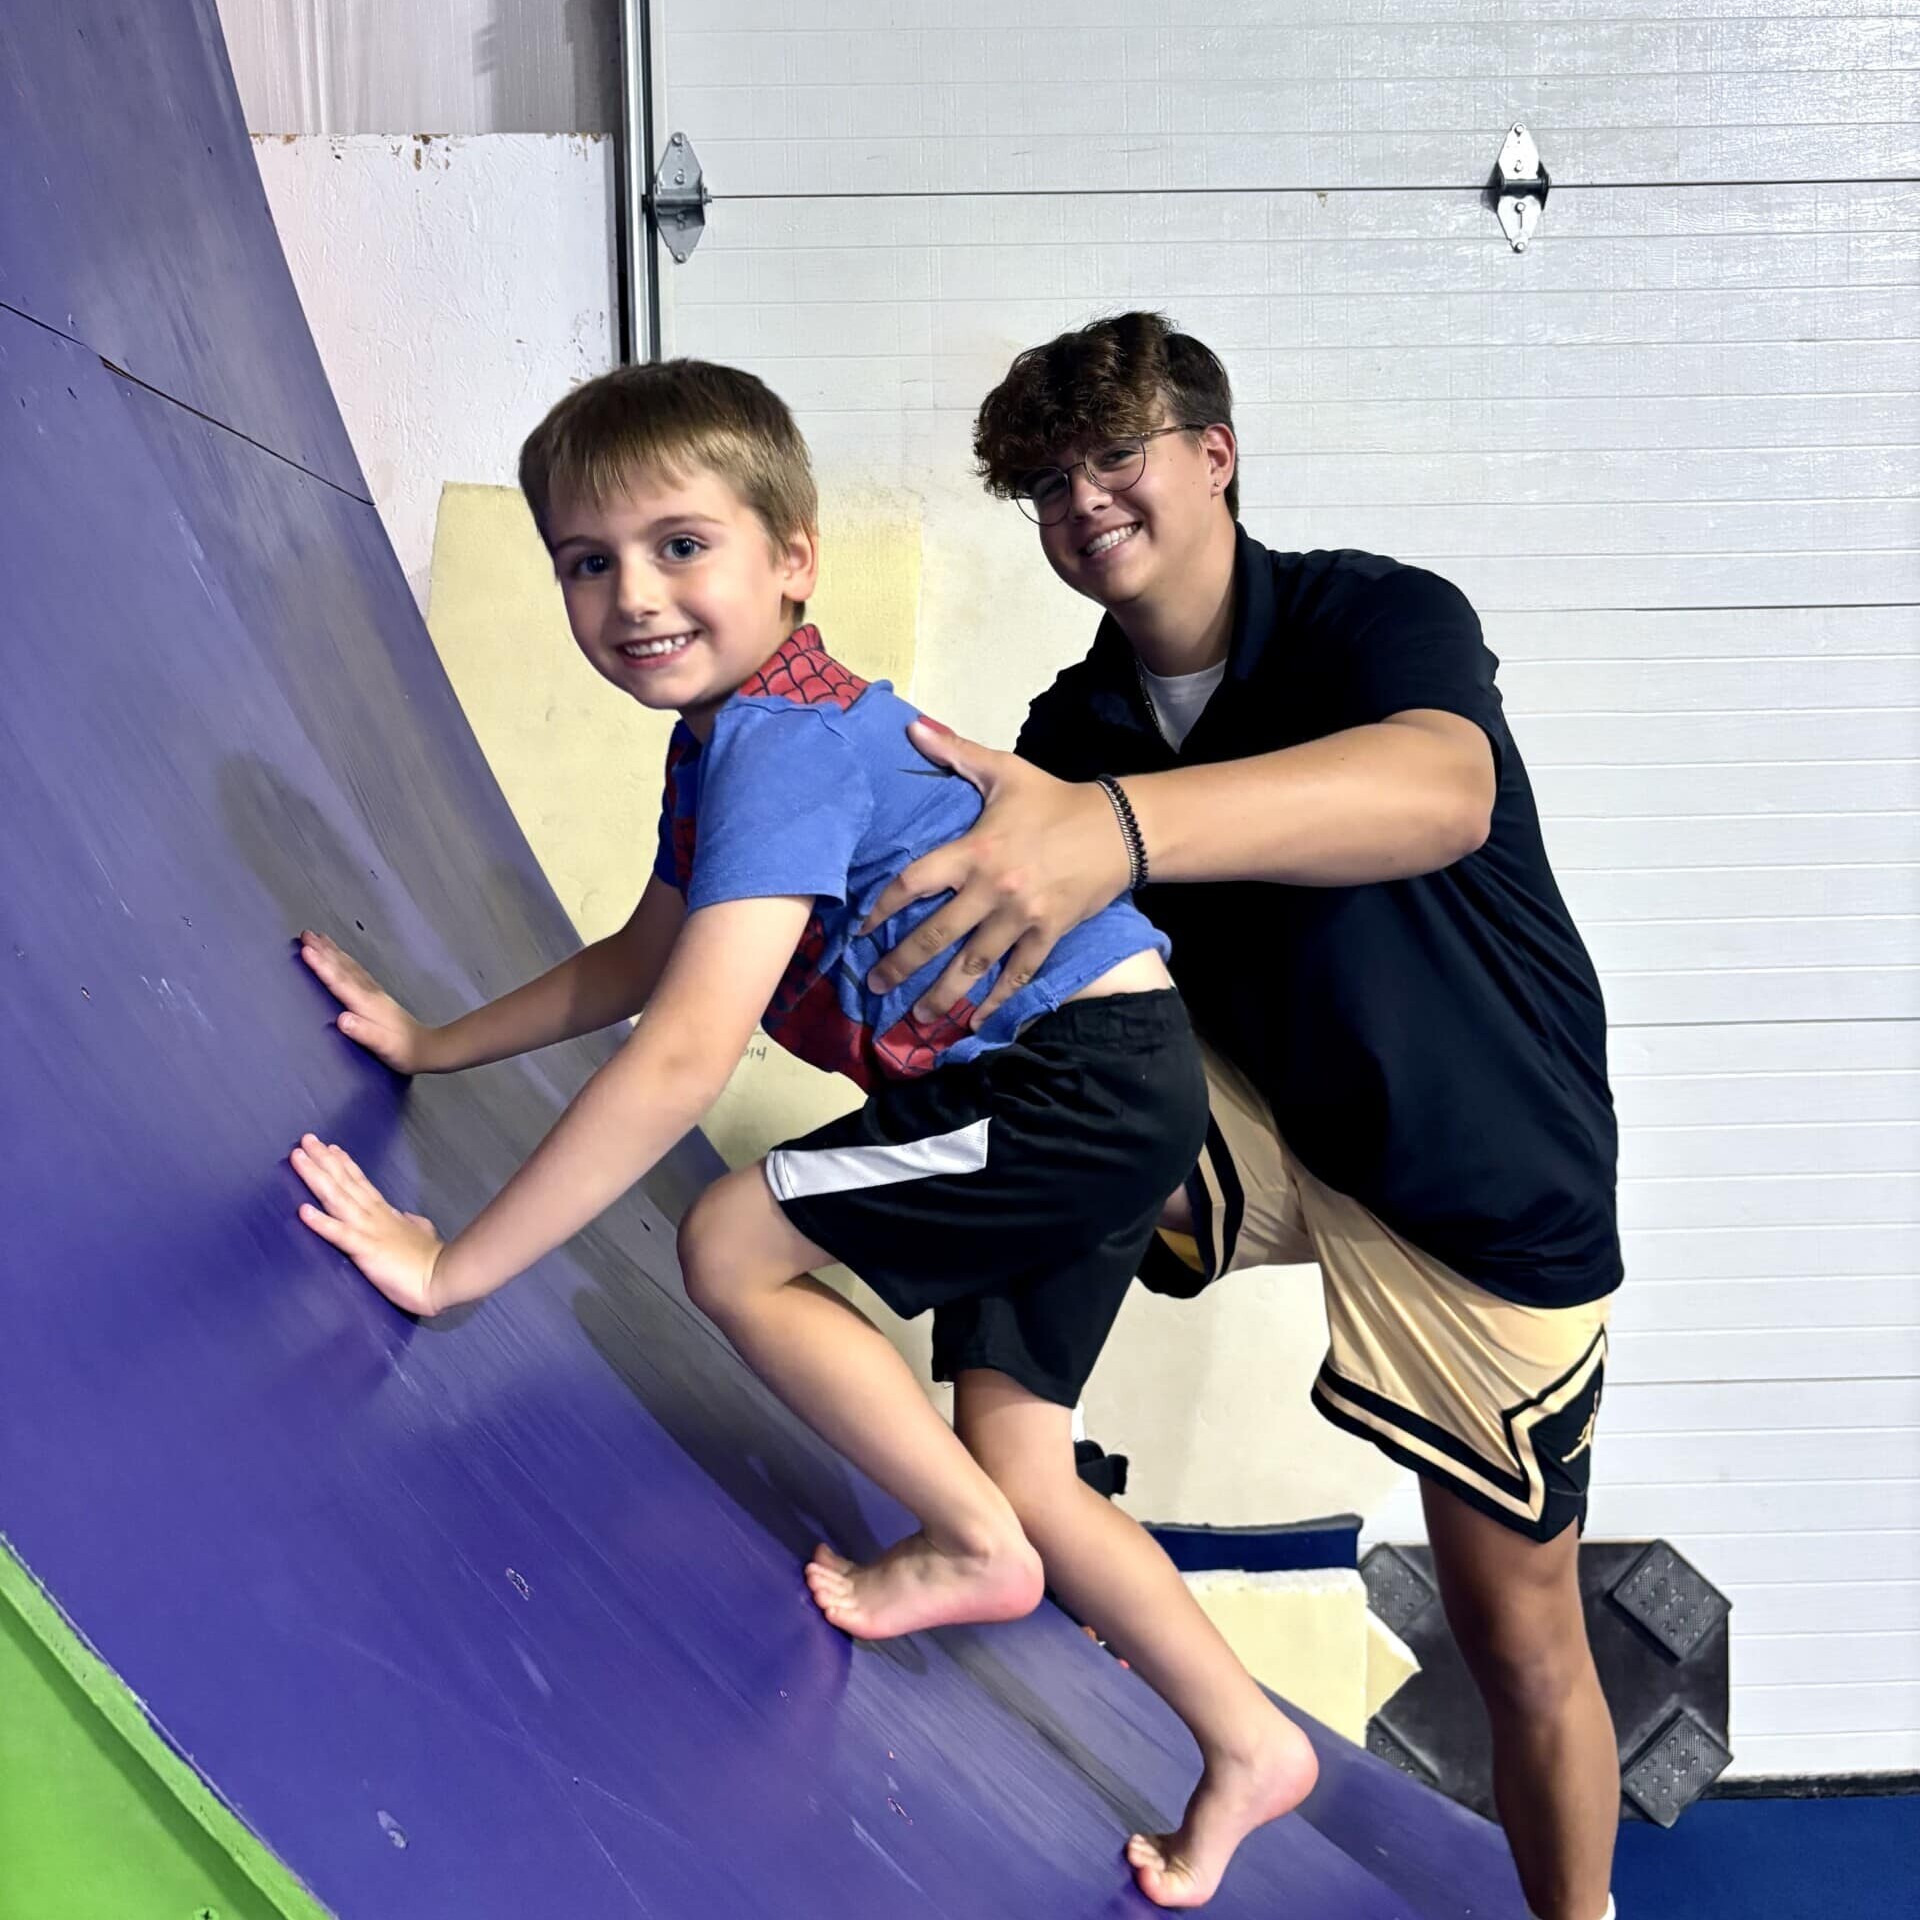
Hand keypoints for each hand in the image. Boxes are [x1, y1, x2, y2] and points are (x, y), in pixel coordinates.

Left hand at [291, 1134, 444, 1315]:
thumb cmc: (431, 1260)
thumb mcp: (423, 1233)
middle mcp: (373, 1214)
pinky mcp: (365, 1249)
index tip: (330, 1147)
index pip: (360, 1182)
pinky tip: (303, 1210)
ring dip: (315, 1176)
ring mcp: (368, 1229)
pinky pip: (339, 1234)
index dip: (344, 1164)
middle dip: (323, 1159)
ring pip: (336, 1197)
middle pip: (343, 1181)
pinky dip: (321, 1222)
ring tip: (298, 1157)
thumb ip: (413, 1223)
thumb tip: (406, 1216)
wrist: (444, 1277)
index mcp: (385, 1212)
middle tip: (307, 1139)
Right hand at [299, 929, 438, 1072]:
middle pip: (342, 967)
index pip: (339, 981)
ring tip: (319, 937)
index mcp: (366, 1004)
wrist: (426, 1048)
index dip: (322, 966)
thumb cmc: (401, 1050)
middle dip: (323, 950)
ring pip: (349, 966)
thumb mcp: (381, 1045)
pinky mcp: (377, 995)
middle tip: (305, 934)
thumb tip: (341, 1019)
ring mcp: (374, 992)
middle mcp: (370, 993)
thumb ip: (362, 1032)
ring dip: (333, 951)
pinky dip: (344, 960)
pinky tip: (341, 956)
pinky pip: (356, 971)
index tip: (306, 950)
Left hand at [862, 722, 1131, 1021]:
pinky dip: (996, 1001)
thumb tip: (911, 725)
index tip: (862, 930)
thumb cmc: (1054, 800)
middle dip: (900, 965)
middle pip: (935, 935)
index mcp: (975, 850)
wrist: (1119, 829)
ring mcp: (1021, 918)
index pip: (915, 882)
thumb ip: (955, 753)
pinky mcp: (1047, 935)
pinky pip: (1017, 975)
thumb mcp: (1005, 771)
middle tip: (873, 986)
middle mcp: (992, 889)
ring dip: (941, 995)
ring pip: (972, 965)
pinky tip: (974, 1022)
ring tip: (915, 1019)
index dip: (883, 908)